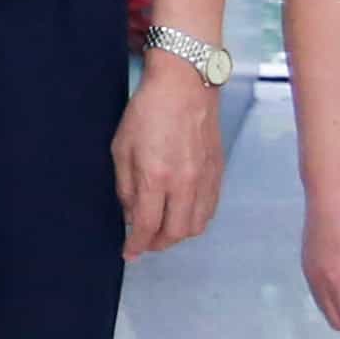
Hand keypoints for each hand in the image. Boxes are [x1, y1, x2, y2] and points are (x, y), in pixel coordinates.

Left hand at [110, 61, 225, 260]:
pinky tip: (182, 215)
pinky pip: (209, 209)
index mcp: (156, 176)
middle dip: (157, 244)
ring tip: (161, 232)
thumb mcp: (121, 147)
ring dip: (177, 235)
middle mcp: (184, 183)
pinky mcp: (218, 173)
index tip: (129, 253)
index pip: (147, 225)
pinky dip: (195, 220)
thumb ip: (125, 186)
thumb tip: (130, 214)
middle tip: (143, 243)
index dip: (136, 244)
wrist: (186, 85)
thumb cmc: (148, 111)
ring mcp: (205, 179)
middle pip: (175, 232)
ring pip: (196, 225)